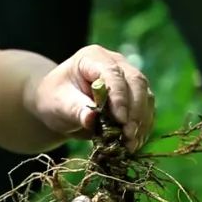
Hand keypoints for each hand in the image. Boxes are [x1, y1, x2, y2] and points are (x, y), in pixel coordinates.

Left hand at [31, 45, 153, 150]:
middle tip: (128, 135)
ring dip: (141, 122)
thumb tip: (90, 119)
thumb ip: (74, 109)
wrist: (60, 107)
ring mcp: (128, 78)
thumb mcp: (58, 104)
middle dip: (135, 111)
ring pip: (145, 97)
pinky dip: (142, 127)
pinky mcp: (136, 95)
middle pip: (136, 82)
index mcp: (93, 57)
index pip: (113, 73)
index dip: (119, 96)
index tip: (120, 120)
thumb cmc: (55, 99)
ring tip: (130, 144)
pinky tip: (134, 144)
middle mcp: (116, 63)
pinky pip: (146, 110)